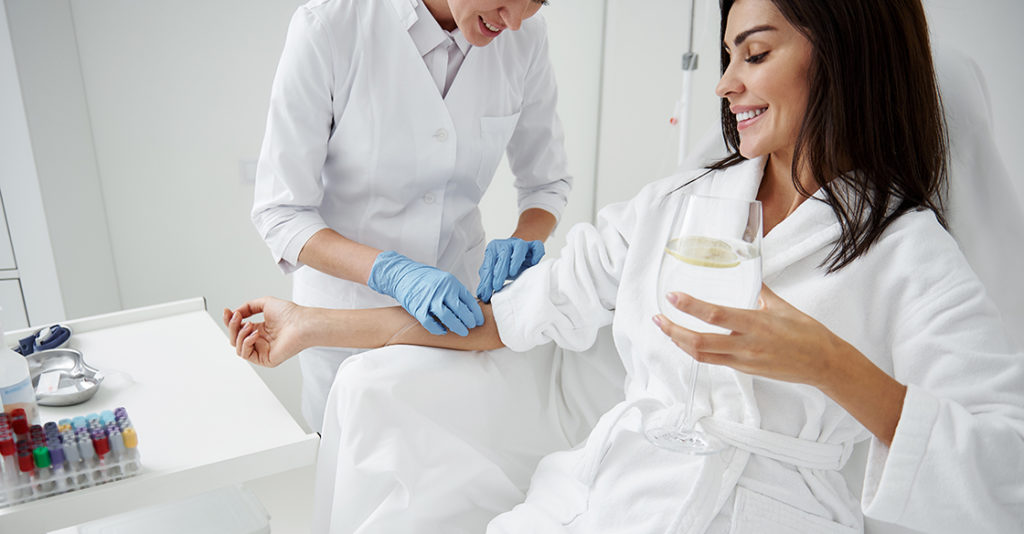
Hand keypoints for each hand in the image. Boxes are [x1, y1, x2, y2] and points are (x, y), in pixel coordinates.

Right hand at [222, 297, 309, 366]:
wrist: (302, 323)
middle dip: (232, 326)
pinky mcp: (265, 359)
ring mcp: (262, 351)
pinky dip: (246, 343)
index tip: (227, 311)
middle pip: (235, 338)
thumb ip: (248, 306)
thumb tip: (235, 313)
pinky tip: (255, 334)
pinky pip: (246, 354)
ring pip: (238, 346)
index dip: (230, 320)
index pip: (238, 328)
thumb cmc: (290, 314)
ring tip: (249, 324)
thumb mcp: (265, 303)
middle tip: (237, 316)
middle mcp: (260, 341)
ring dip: (239, 334)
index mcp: (260, 330)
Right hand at [368, 251, 483, 335]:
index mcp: (450, 282)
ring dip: (457, 327)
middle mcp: (442, 290)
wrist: (402, 275)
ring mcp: (430, 300)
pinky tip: (444, 331)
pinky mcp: (418, 309)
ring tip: (463, 331)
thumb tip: (468, 307)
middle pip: (460, 310)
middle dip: (469, 321)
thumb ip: (455, 291)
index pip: (468, 300)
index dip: (475, 312)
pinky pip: (431, 323)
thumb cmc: (424, 278)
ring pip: (448, 318)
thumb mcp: (444, 279)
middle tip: (472, 326)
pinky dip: (438, 329)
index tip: (479, 320)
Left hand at [476, 238, 544, 301]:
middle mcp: (507, 244)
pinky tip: (533, 263)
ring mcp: (521, 244)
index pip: (489, 262)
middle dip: (500, 270)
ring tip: (513, 273)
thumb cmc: (505, 264)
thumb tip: (481, 295)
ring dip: (516, 260)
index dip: (487, 278)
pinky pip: (537, 246)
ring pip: (520, 247)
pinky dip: (536, 254)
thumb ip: (487, 281)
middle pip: (503, 254)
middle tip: (497, 285)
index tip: (488, 291)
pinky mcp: (534, 246)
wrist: (519, 254)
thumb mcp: (494, 272)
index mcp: (494, 249)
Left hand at [651, 285, 854, 387]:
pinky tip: (687, 341)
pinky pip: (713, 361)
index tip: (672, 296)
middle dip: (673, 331)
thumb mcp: (781, 306)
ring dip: (680, 343)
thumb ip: (759, 290)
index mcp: (756, 324)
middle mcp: (746, 346)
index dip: (690, 306)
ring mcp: (744, 361)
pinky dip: (696, 351)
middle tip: (657, 318)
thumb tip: (747, 273)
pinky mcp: (744, 371)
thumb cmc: (807, 333)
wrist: (824, 363)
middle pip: (699, 343)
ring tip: (666, 329)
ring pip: (702, 356)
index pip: (715, 315)